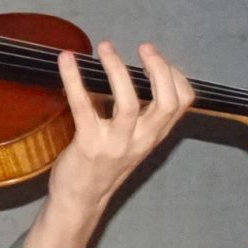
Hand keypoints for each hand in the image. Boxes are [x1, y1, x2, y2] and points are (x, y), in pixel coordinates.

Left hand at [46, 40, 194, 216]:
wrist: (80, 199)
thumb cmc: (102, 165)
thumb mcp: (131, 140)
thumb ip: (137, 112)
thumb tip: (126, 70)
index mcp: (153, 136)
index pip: (181, 103)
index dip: (175, 75)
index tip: (155, 59)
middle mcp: (141, 140)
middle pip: (166, 101)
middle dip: (158, 68)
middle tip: (143, 47)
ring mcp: (116, 144)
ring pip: (129, 103)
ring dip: (117, 69)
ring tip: (106, 48)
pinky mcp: (88, 144)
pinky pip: (83, 106)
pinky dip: (74, 78)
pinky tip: (66, 60)